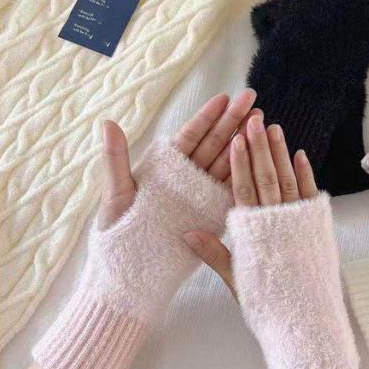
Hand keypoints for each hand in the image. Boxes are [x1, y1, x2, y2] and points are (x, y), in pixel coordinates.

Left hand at [98, 89, 257, 229]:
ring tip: (261, 122)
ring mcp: (199, 195)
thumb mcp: (117, 192)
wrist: (130, 270)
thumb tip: (107, 122)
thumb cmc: (117, 233)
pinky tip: (259, 158)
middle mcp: (185, 178)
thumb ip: (116, 158)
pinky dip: (244, 175)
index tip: (224, 97)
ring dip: (244, 143)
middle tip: (251, 98)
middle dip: (233, 121)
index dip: (207, 117)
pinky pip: (229, 191)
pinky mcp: (210, 214)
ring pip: (226, 163)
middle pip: (213, 144)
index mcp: (164, 167)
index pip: (190, 135)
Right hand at [184, 112, 317, 294]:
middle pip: (265, 178)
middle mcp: (277, 223)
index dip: (239, 164)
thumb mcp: (236, 279)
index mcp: (253, 234)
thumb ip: (214, 252)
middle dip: (259, 148)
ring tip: (274, 129)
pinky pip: (310, 195)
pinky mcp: (319, 229)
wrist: (304, 324)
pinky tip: (300, 155)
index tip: (235, 139)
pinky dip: (306, 174)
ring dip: (281, 154)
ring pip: (287, 182)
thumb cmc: (266, 305)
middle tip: (253, 120)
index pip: (242, 190)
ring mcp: (300, 223)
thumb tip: (187, 231)